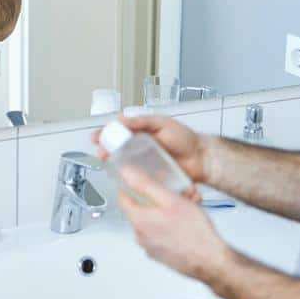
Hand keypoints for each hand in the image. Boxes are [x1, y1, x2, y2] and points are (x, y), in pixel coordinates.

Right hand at [92, 114, 209, 186]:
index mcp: (141, 133)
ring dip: (112, 164)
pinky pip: (134, 179)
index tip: (98, 136)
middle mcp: (139, 149)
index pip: (118, 132)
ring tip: (108, 162)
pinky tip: (121, 176)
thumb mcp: (163, 123)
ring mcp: (143, 164)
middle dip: (105, 150)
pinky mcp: (149, 178)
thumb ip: (143, 121)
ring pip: (122, 165)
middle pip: (116, 149)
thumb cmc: (186, 139)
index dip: (106, 134)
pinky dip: (125, 178)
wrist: (201, 159)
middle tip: (102, 151)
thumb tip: (123, 119)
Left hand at [117, 165, 233, 280]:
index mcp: (139, 221)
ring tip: (190, 205)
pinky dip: (171, 225)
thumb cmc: (194, 233)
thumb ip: (145, 185)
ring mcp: (150, 247)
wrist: (210, 260)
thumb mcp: (170, 199)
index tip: (141, 180)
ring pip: (154, 221)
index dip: (131, 185)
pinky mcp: (161, 254)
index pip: (122, 198)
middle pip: (142, 209)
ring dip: (169, 210)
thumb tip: (126, 174)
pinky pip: (161, 233)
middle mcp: (140, 236)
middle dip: (160, 198)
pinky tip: (187, 221)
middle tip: (178, 193)